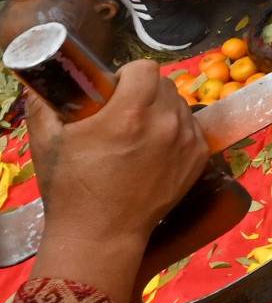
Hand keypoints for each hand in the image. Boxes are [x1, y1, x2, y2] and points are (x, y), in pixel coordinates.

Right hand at [30, 61, 209, 250]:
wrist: (101, 234)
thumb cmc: (72, 188)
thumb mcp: (47, 143)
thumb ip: (43, 104)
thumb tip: (42, 81)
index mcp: (131, 113)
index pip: (144, 68)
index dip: (127, 75)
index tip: (113, 91)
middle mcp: (165, 122)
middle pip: (163, 84)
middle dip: (143, 91)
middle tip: (122, 113)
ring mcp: (187, 140)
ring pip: (180, 104)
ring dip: (161, 110)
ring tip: (138, 133)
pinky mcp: (199, 157)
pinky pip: (191, 127)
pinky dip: (176, 131)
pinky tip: (154, 149)